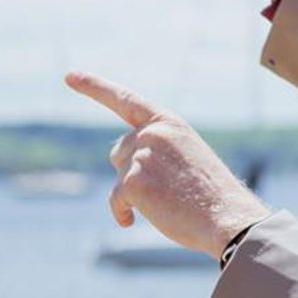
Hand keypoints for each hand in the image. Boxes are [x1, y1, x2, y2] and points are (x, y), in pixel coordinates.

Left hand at [65, 71, 271, 258]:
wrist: (227, 218)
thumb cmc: (212, 195)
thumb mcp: (188, 157)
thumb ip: (157, 148)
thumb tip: (118, 155)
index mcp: (170, 123)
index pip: (126, 99)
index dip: (95, 87)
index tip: (70, 76)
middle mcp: (153, 133)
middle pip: (119, 149)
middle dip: (131, 170)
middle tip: (164, 190)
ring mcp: (141, 155)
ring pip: (119, 174)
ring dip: (132, 191)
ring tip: (165, 204)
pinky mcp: (132, 181)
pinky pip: (115, 199)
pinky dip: (122, 211)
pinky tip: (133, 221)